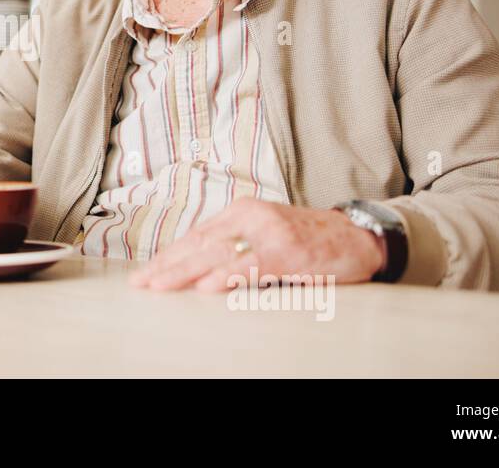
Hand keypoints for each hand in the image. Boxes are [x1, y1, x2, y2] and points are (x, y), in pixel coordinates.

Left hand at [128, 198, 385, 290]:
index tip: (146, 272)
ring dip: (185, 271)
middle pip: (199, 244)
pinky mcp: (287, 252)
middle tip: (142, 282)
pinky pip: (250, 266)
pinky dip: (226, 277)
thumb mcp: (265, 233)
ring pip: (217, 254)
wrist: (356, 235)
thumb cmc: (309, 239)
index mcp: (241, 211)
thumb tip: (196, 268)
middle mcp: (250, 217)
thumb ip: (235, 244)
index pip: (196, 236)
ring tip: (160, 285)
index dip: (169, 255)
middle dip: (167, 265)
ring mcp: (268, 234)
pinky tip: (205, 286)